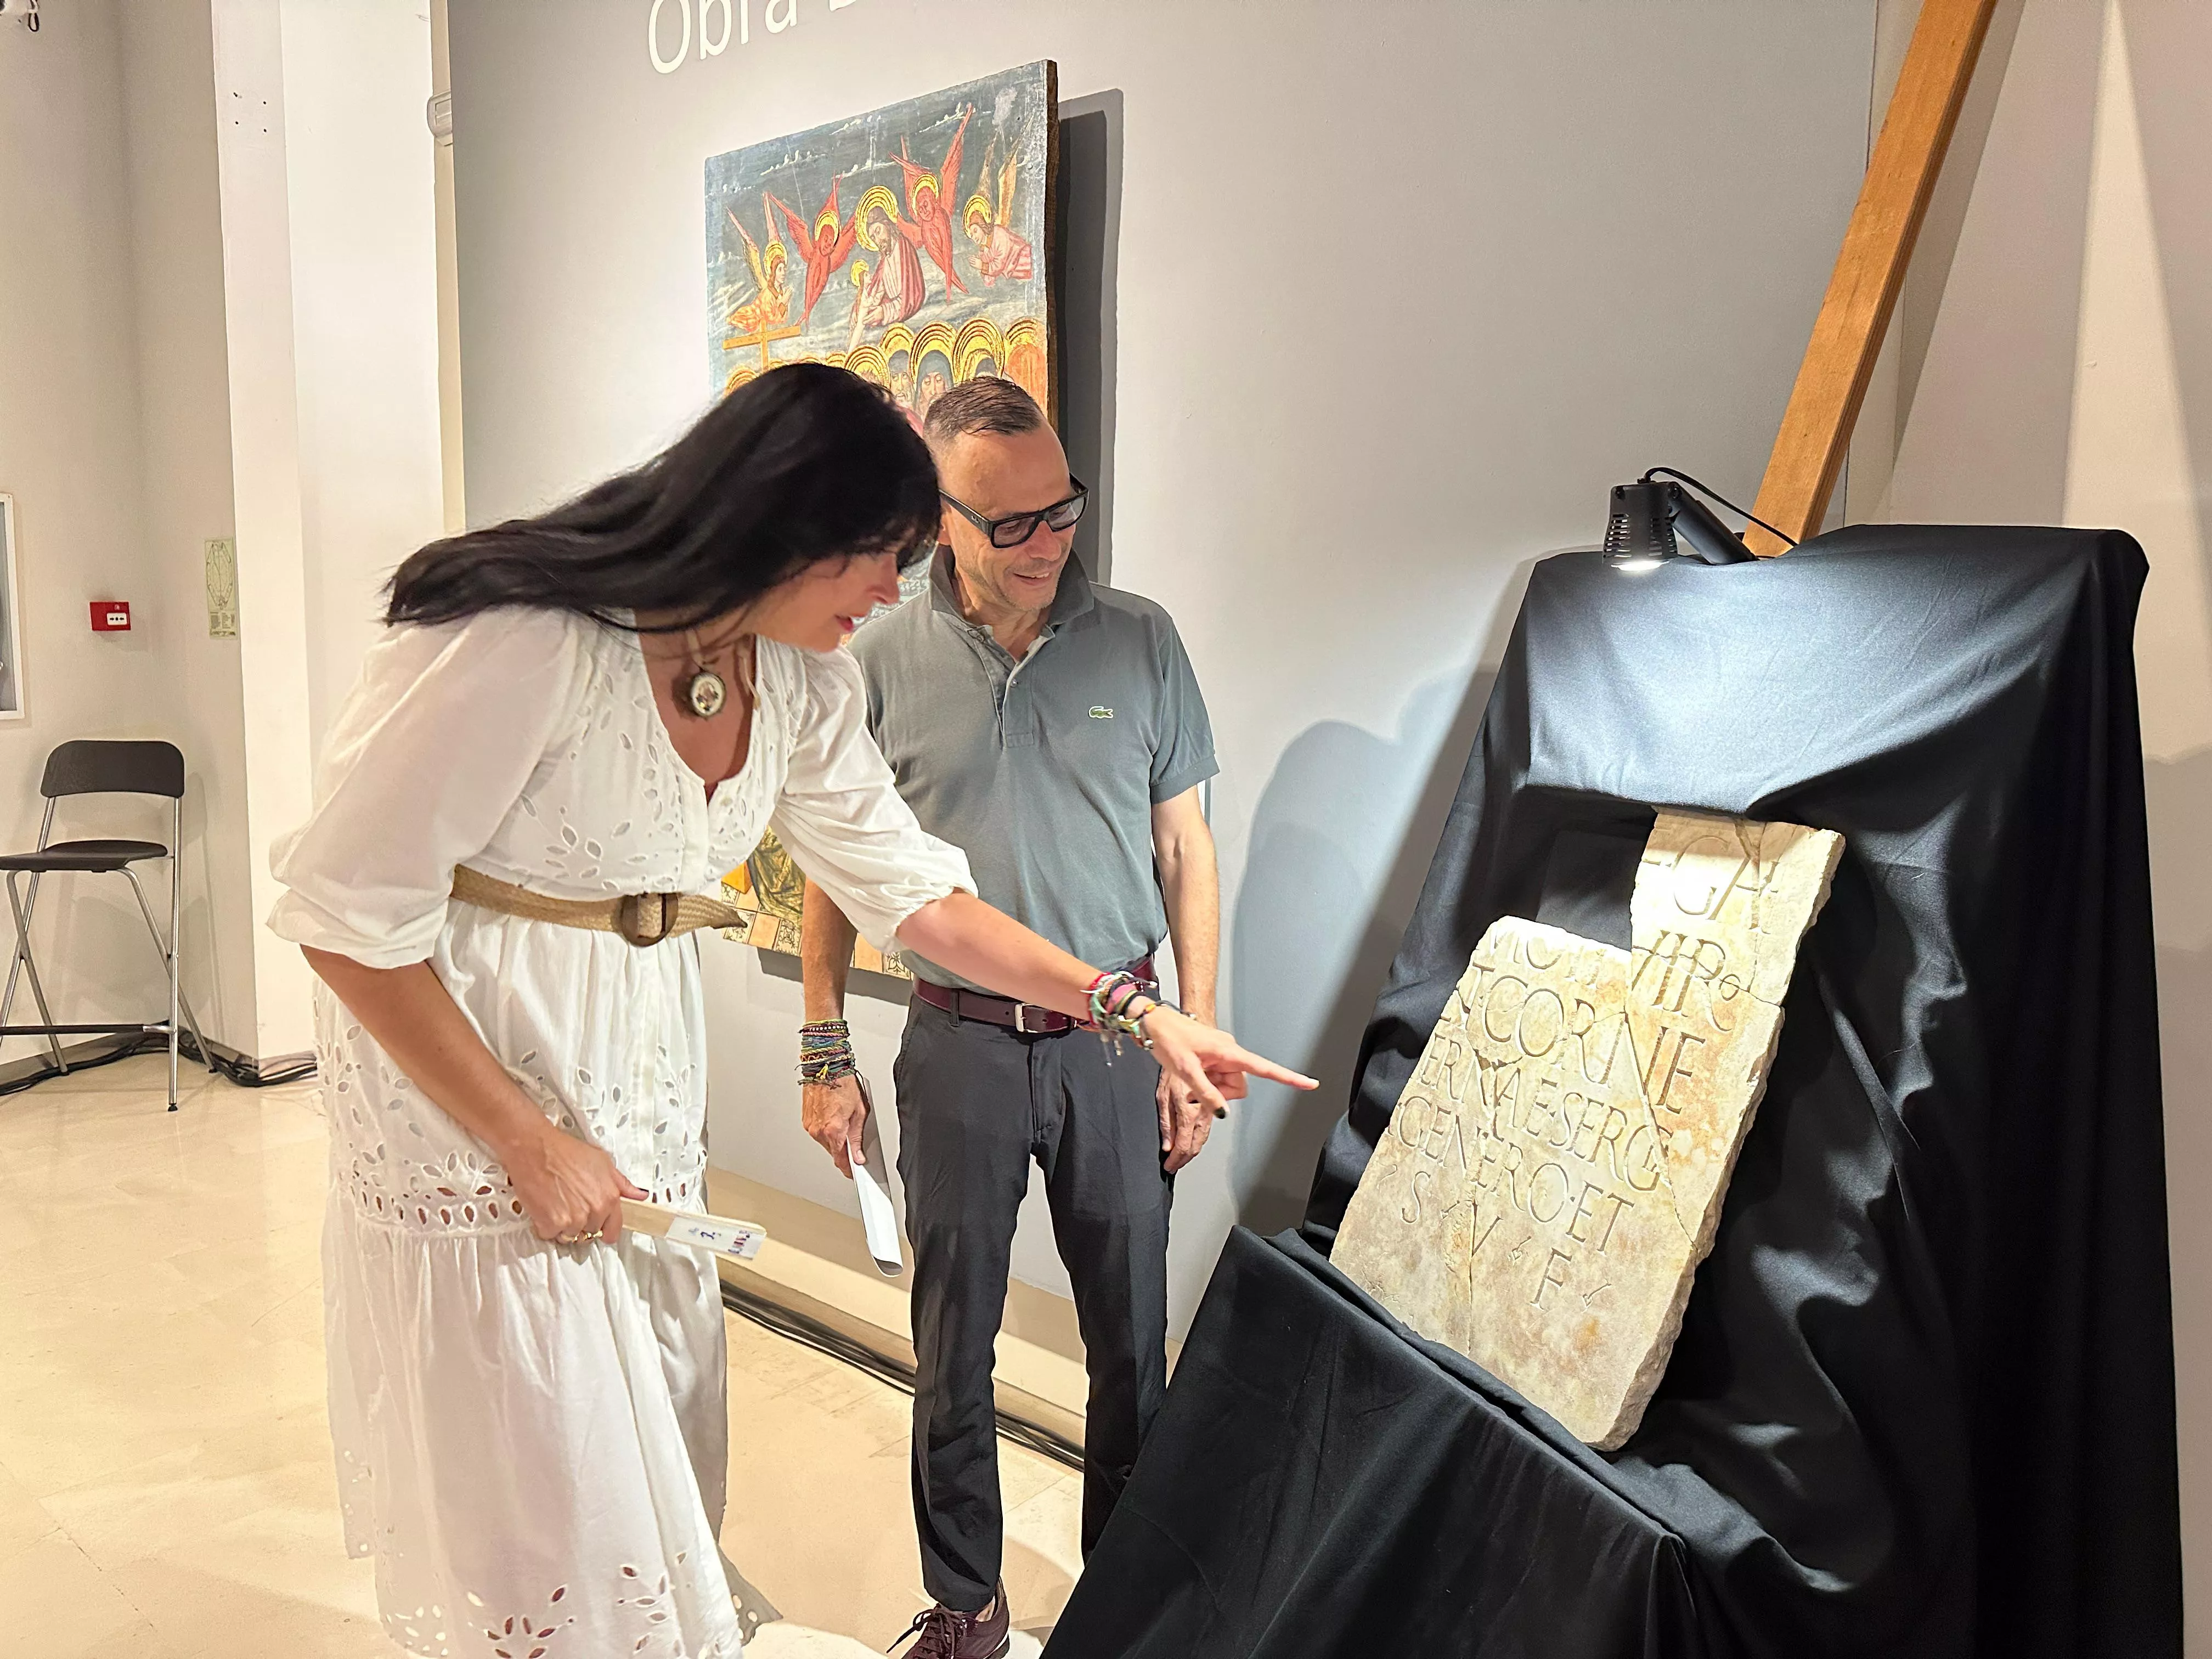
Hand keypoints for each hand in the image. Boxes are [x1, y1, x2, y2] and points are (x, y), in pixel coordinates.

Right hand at [504, 1120, 646, 1244]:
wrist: (535, 1148)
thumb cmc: (565, 1151)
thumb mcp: (602, 1162)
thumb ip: (622, 1184)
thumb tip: (639, 1195)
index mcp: (609, 1198)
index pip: (613, 1230)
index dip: (605, 1228)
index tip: (599, 1227)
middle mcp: (593, 1211)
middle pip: (590, 1232)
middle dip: (582, 1222)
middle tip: (571, 1203)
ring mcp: (572, 1220)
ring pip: (570, 1236)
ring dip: (563, 1225)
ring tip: (557, 1202)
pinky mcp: (550, 1225)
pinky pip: (550, 1235)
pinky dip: (545, 1225)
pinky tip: (545, 1206)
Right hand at [803, 1074, 869, 1177]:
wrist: (826, 1067)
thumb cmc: (843, 1083)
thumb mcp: (860, 1112)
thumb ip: (857, 1138)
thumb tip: (858, 1156)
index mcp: (833, 1131)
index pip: (840, 1160)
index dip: (848, 1169)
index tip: (853, 1172)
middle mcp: (818, 1131)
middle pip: (833, 1152)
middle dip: (843, 1150)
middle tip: (854, 1140)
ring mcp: (810, 1126)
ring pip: (825, 1142)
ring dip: (835, 1138)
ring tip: (843, 1120)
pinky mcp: (806, 1120)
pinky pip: (818, 1132)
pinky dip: (826, 1129)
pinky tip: (834, 1116)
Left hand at [1140, 1006, 1315, 1169]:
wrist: (1154, 1023)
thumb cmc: (1169, 1039)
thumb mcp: (1186, 1070)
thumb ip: (1206, 1093)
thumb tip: (1223, 1112)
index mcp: (1229, 1052)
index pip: (1265, 1068)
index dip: (1289, 1078)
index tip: (1309, 1084)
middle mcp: (1229, 1051)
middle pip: (1240, 1084)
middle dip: (1221, 1092)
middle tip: (1197, 1085)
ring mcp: (1221, 1054)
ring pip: (1228, 1084)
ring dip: (1211, 1087)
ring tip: (1191, 1075)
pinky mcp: (1213, 1056)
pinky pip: (1217, 1077)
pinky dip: (1206, 1081)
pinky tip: (1191, 1072)